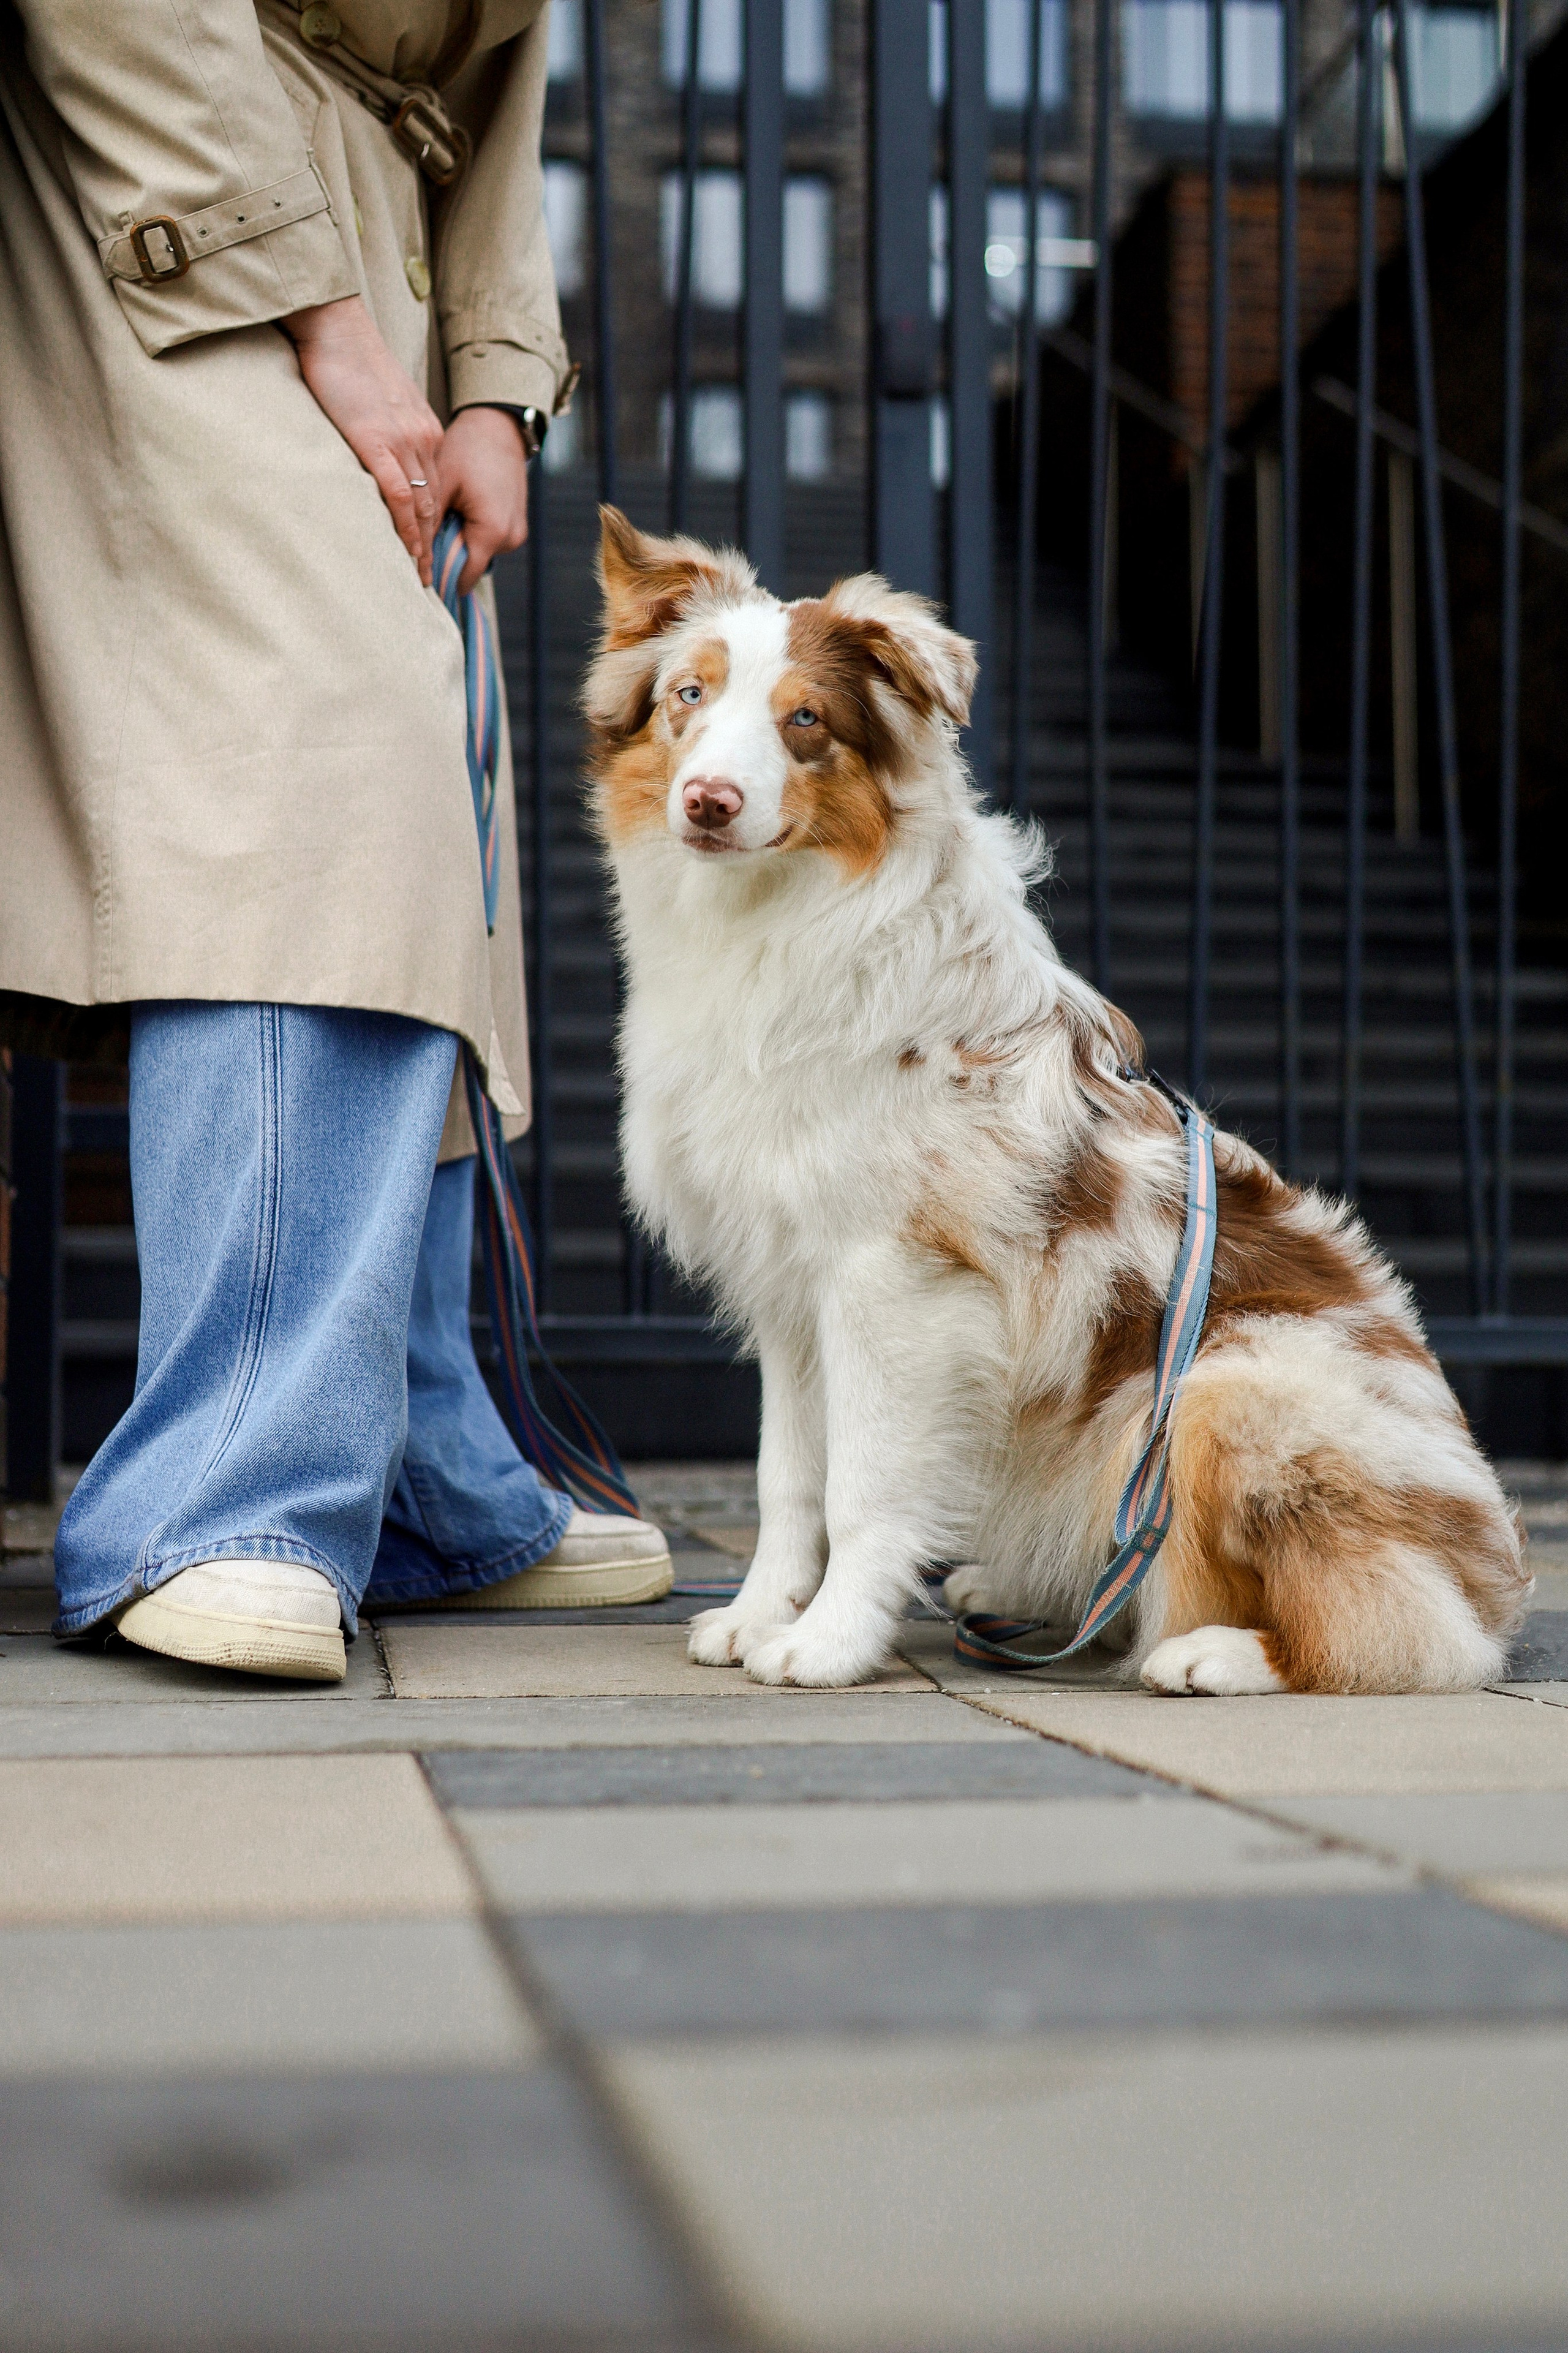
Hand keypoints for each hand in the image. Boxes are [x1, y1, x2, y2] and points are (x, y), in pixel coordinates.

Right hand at [283, 296, 443, 583]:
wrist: (335, 325)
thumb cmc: (347, 360)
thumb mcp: (380, 403)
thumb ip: (387, 433)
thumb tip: (375, 458)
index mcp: (426, 432)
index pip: (435, 491)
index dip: (435, 526)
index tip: (430, 554)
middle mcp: (424, 440)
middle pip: (434, 506)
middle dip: (433, 547)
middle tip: (429, 582)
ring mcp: (404, 443)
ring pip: (421, 508)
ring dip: (420, 548)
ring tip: (417, 581)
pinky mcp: (378, 443)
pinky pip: (398, 498)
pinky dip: (405, 531)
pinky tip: (405, 554)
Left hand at [435, 406, 530, 593]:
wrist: (497, 427)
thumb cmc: (466, 450)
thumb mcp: (441, 484)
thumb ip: (429, 524)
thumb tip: (414, 556)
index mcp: (493, 531)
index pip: (464, 575)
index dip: (440, 578)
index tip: (419, 580)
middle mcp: (511, 538)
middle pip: (471, 564)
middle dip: (448, 555)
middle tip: (425, 536)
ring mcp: (517, 533)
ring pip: (480, 553)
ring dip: (460, 542)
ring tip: (446, 515)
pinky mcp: (517, 525)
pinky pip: (489, 540)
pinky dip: (472, 532)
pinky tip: (462, 510)